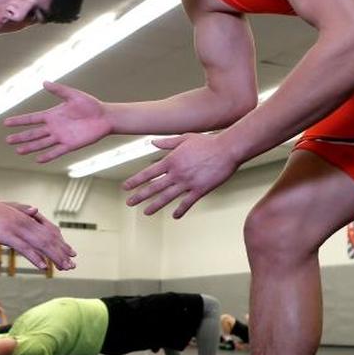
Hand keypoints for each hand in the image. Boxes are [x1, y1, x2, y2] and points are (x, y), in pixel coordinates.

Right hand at [0, 194, 75, 269]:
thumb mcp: (8, 210)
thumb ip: (22, 212)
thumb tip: (35, 210)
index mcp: (26, 217)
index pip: (49, 231)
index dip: (61, 243)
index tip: (70, 253)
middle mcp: (26, 222)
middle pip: (49, 239)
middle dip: (62, 252)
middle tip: (73, 265)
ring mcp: (18, 228)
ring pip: (41, 244)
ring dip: (54, 256)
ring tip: (64, 267)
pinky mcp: (7, 235)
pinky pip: (24, 248)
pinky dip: (35, 257)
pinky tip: (43, 266)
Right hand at [4, 82, 109, 161]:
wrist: (104, 117)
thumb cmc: (90, 105)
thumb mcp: (73, 95)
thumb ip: (59, 90)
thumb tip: (44, 82)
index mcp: (52, 115)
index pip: (32, 119)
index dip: (19, 121)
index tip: (6, 123)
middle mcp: (54, 127)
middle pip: (33, 133)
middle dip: (21, 136)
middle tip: (7, 140)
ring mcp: (61, 137)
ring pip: (42, 143)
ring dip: (30, 147)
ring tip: (18, 151)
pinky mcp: (70, 145)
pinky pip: (56, 151)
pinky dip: (47, 155)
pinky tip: (38, 159)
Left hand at [123, 133, 239, 217]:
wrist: (227, 149)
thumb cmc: (207, 142)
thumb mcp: (184, 138)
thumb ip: (167, 142)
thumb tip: (152, 142)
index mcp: (171, 160)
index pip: (148, 173)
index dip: (135, 181)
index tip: (126, 187)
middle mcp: (177, 173)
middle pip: (154, 187)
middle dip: (140, 196)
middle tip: (129, 202)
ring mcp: (188, 183)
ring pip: (167, 197)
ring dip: (155, 205)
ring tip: (146, 212)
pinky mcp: (200, 190)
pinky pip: (187, 203)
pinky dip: (180, 210)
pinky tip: (174, 215)